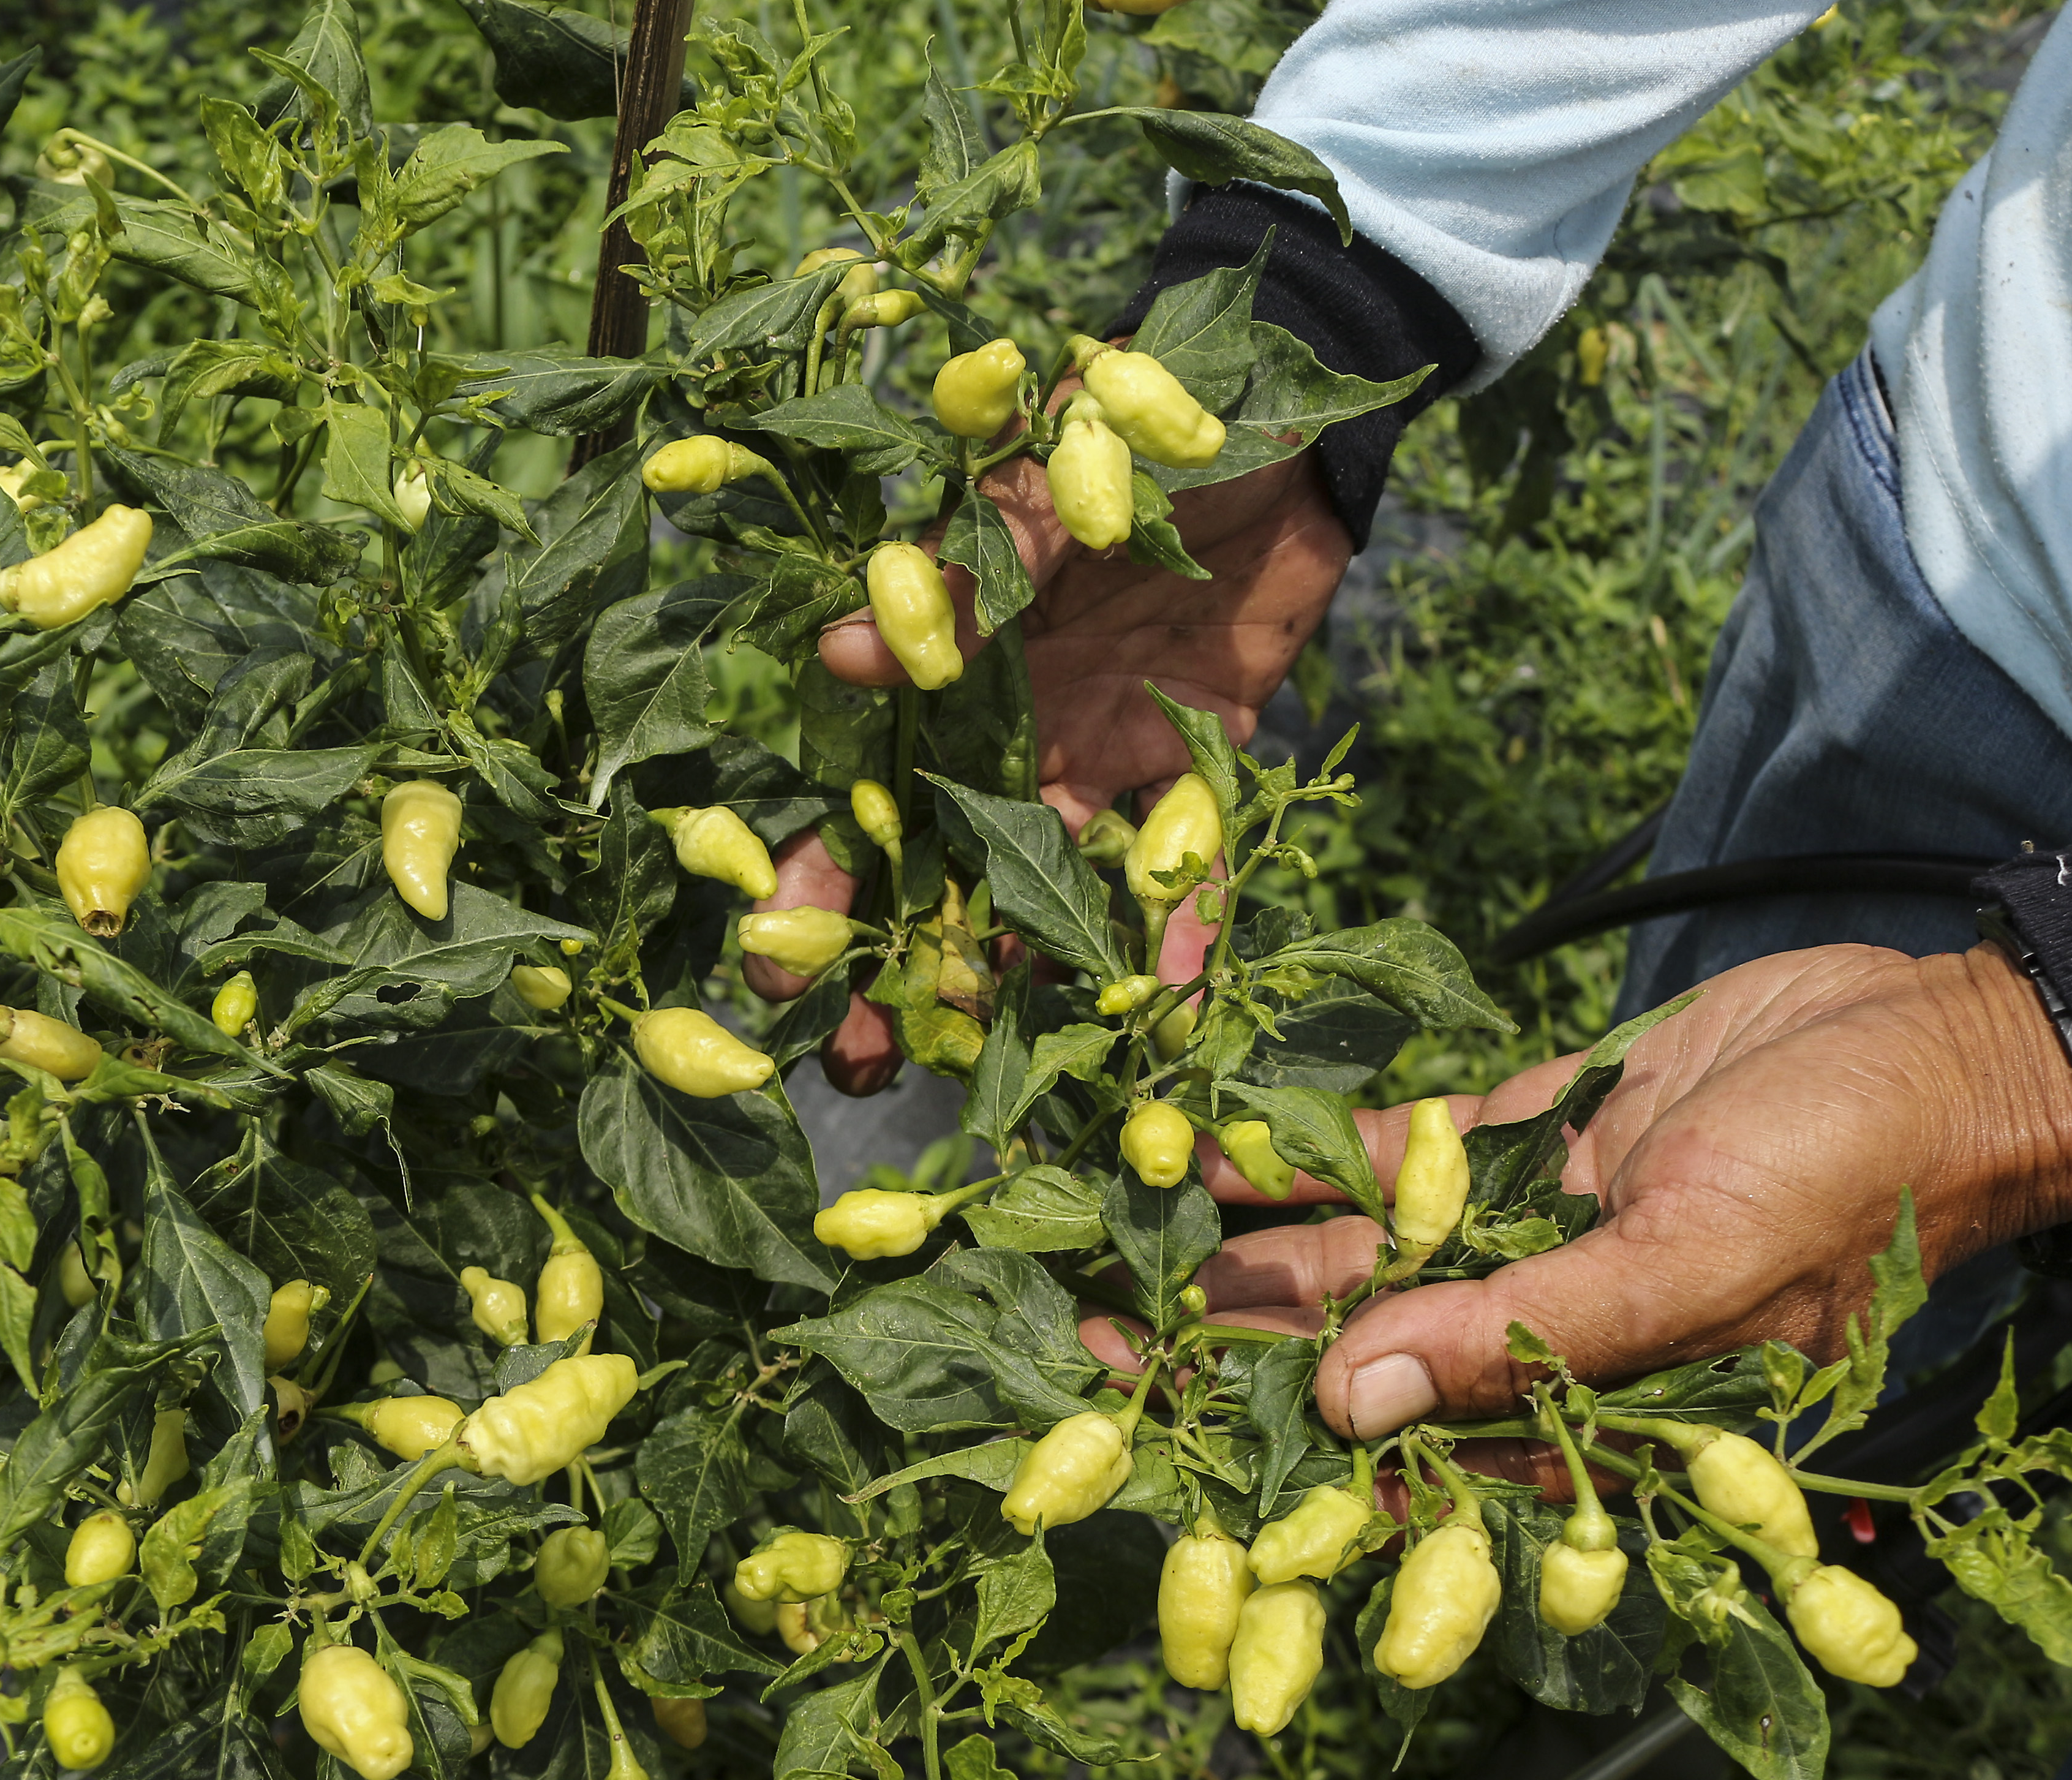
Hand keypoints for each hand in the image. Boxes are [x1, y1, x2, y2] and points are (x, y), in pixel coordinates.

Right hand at [756, 437, 1354, 1092]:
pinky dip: (1179, 925)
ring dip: (1013, 969)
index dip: (818, 873)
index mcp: (953, 659)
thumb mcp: (1052, 481)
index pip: (863, 782)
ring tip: (980, 1059)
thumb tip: (841, 649)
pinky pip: (1185, 864)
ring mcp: (1099, 749)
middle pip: (939, 861)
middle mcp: (1012, 722)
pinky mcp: (1197, 764)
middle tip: (856, 1060)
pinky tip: (1167, 995)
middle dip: (895, 962)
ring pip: (1040, 883)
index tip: (773, 963)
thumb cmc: (1151, 428)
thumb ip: (968, 570)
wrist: (1298, 427)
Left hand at [1174, 943, 2071, 1438]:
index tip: (1147, 1450)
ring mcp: (1528, 1237)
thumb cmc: (1858, 1173)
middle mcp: (1541, 1342)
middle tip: (1080, 1349)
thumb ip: (1532, 1333)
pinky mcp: (1528, 1142)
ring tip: (1111, 1249)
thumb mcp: (1701, 1260)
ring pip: (1357, 1263)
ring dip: (1243, 1255)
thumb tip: (1351, 1399)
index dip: (1271, 1462)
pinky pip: (1395, 1159)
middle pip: (1352, 1365)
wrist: (1936, 1041)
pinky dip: (1306, 1153)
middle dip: (1222, 1359)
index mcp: (1589, 1415)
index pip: (1404, 1466)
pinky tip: (1205, 1143)